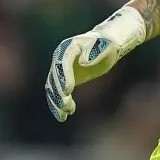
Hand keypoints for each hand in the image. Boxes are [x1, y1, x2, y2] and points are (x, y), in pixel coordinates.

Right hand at [45, 6, 145, 121]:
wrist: (105, 45)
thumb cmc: (107, 44)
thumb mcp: (105, 46)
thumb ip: (95, 52)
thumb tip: (83, 62)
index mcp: (70, 47)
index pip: (62, 63)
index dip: (64, 76)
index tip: (68, 91)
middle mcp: (61, 58)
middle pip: (55, 77)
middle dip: (58, 93)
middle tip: (65, 106)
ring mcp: (60, 69)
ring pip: (53, 88)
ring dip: (56, 102)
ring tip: (64, 115)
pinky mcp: (64, 80)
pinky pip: (57, 93)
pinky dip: (59, 104)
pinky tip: (66, 114)